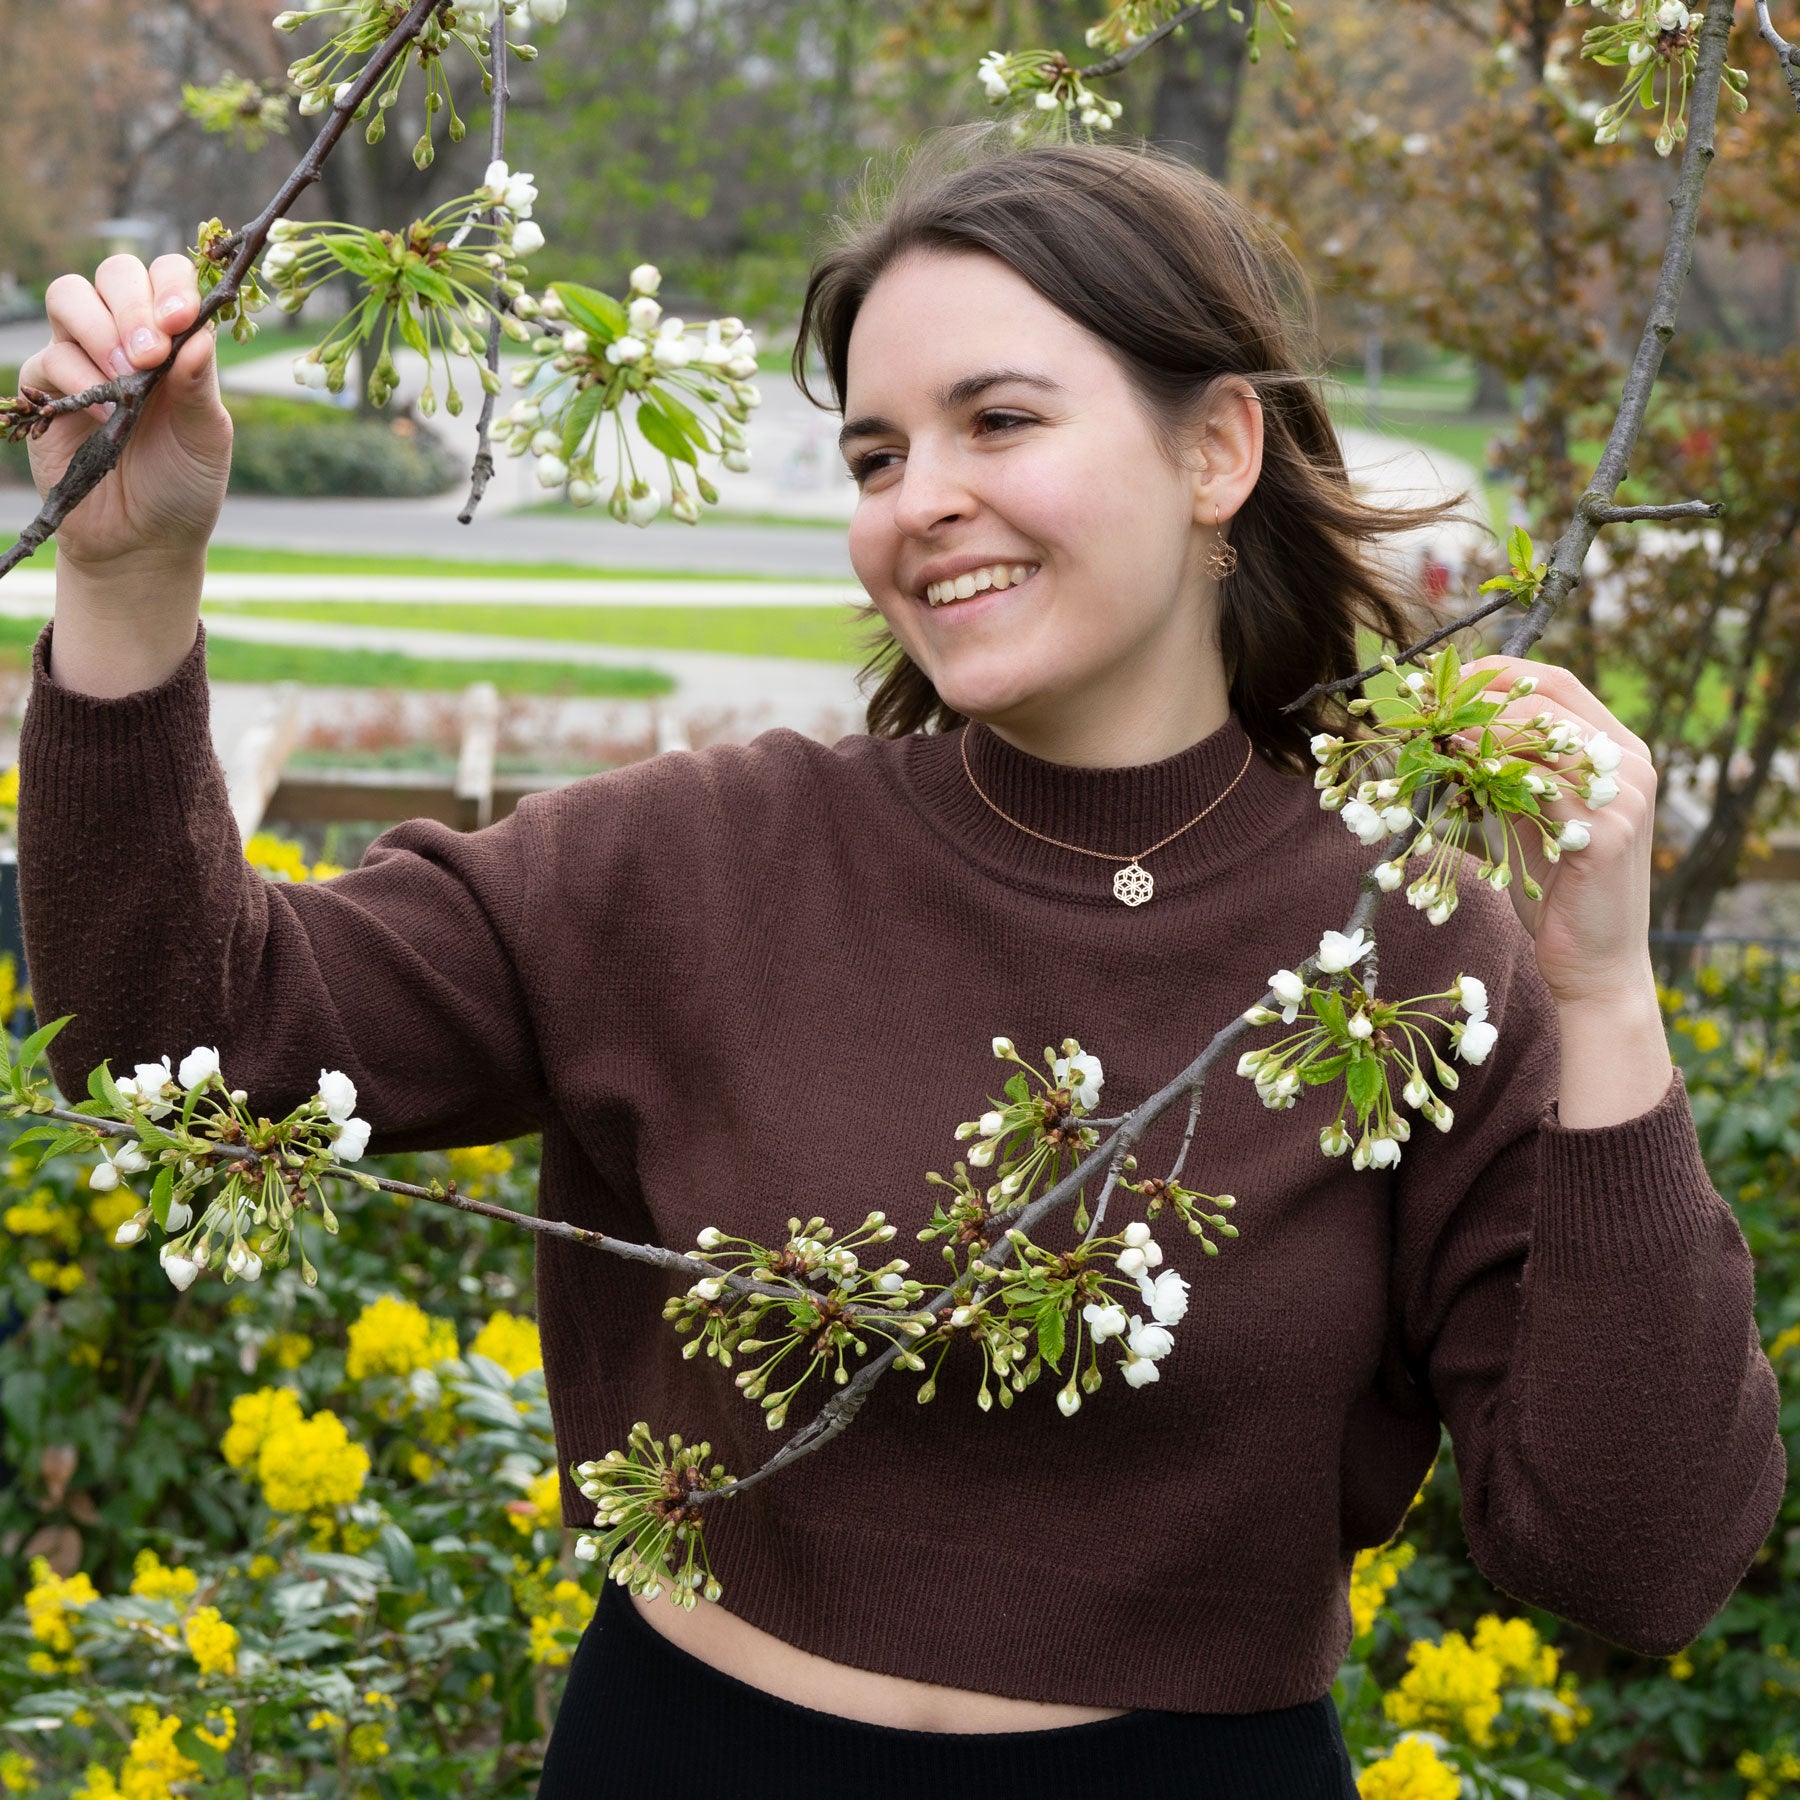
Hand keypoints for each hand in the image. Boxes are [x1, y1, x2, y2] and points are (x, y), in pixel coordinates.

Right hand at [19, 253, 231, 576]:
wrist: (144, 539)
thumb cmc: (185, 484)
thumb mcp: (207, 438)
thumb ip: (201, 386)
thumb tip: (198, 334)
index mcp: (176, 339)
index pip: (168, 277)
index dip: (172, 286)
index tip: (180, 319)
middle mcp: (128, 337)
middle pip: (116, 273)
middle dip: (133, 305)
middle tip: (149, 355)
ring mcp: (84, 356)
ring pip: (71, 296)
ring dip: (99, 329)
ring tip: (125, 380)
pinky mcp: (47, 387)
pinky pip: (49, 356)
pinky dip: (77, 376)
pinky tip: (103, 412)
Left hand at [1463, 654, 1670, 1126]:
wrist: (1592, 965)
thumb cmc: (1554, 894)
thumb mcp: (1524, 820)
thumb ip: (1498, 777)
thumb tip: (1437, 741)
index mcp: (1616, 750)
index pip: (1555, 683)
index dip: (1494, 672)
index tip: (1437, 679)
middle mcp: (1629, 763)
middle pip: (1546, 698)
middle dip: (1475, 693)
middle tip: (1419, 700)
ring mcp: (1623, 795)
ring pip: (1539, 735)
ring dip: (1474, 726)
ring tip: (1425, 729)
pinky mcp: (1607, 832)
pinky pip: (1538, 784)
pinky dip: (1490, 769)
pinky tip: (1452, 766)